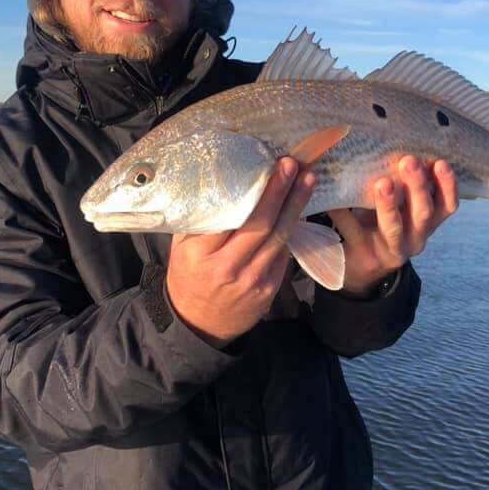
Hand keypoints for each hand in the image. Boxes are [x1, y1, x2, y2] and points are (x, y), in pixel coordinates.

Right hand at [165, 157, 314, 345]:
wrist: (199, 325)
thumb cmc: (188, 278)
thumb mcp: (181, 248)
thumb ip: (200, 220)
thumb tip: (219, 182)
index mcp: (200, 253)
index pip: (230, 215)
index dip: (253, 190)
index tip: (267, 165)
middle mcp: (227, 267)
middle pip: (261, 223)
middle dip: (280, 191)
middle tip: (292, 164)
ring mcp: (251, 280)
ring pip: (279, 237)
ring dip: (296, 205)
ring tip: (307, 179)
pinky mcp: (268, 289)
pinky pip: (282, 254)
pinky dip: (291, 229)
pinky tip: (298, 208)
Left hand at [328, 156, 457, 294]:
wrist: (362, 267)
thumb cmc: (382, 225)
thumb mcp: (399, 209)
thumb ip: (403, 186)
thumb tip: (392, 143)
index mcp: (426, 224)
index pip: (447, 206)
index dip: (448, 186)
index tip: (440, 162)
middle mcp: (415, 239)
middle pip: (423, 214)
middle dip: (418, 187)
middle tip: (408, 161)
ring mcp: (391, 250)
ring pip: (394, 228)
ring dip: (389, 205)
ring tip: (382, 182)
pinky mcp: (365, 255)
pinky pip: (355, 231)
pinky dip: (344, 213)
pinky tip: (334, 200)